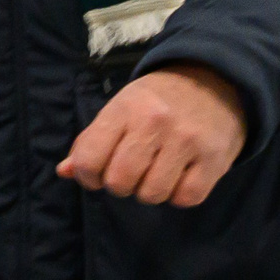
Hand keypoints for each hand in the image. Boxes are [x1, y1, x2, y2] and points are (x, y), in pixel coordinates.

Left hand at [57, 64, 245, 206]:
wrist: (214, 81)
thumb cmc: (157, 100)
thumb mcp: (120, 109)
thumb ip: (91, 141)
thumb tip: (65, 172)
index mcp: (124, 107)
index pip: (89, 159)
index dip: (88, 175)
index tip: (98, 171)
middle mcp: (154, 122)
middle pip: (120, 182)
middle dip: (120, 184)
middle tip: (132, 170)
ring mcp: (186, 140)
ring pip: (152, 194)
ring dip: (150, 190)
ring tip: (157, 170)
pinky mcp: (214, 159)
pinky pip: (185, 199)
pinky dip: (179, 194)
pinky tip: (180, 175)